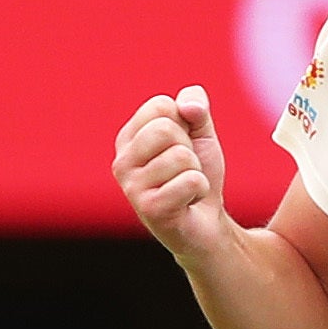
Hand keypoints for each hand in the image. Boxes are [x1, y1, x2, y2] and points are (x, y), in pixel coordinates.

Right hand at [114, 86, 236, 257]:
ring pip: (181, 156)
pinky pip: (190, 181)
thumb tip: (188, 107)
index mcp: (128, 139)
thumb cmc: (196, 173)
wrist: (205, 223)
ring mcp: (132, 188)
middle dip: (189, 148)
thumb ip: (196, 106)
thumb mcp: (200, 132)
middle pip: (166, 128)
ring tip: (185, 187)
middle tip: (185, 169)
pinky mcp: (150, 210)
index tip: (182, 145)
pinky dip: (200, 189)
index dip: (184, 123)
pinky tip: (188, 202)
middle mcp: (122, 163)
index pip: (161, 106)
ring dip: (196, 171)